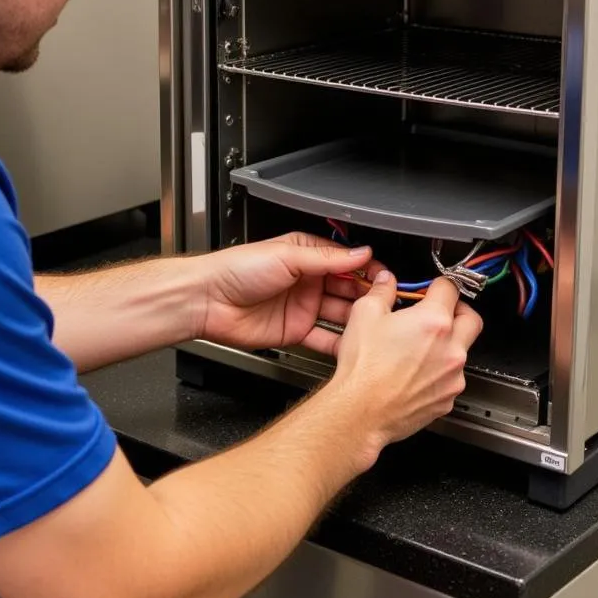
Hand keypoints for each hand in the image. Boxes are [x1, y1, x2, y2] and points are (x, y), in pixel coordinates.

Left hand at [195, 232, 385, 354]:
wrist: (208, 300)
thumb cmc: (237, 269)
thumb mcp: (287, 256)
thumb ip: (326, 258)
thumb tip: (360, 252)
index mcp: (306, 255)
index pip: (346, 261)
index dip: (368, 270)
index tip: (388, 278)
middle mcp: (307, 280)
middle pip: (347, 289)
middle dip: (368, 296)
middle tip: (389, 304)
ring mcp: (302, 306)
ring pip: (339, 314)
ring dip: (358, 320)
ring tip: (379, 326)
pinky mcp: (295, 331)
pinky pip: (323, 338)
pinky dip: (340, 342)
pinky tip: (356, 345)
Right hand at [329, 272, 483, 468]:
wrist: (361, 411)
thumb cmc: (364, 367)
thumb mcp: (364, 314)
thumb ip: (382, 290)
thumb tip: (387, 282)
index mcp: (434, 321)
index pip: (451, 288)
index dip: (438, 284)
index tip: (430, 289)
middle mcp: (452, 348)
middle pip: (472, 319)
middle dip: (458, 311)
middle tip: (439, 312)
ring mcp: (453, 376)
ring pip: (461, 351)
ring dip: (447, 345)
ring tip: (418, 347)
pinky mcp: (447, 399)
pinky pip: (450, 378)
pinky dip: (438, 372)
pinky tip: (414, 372)